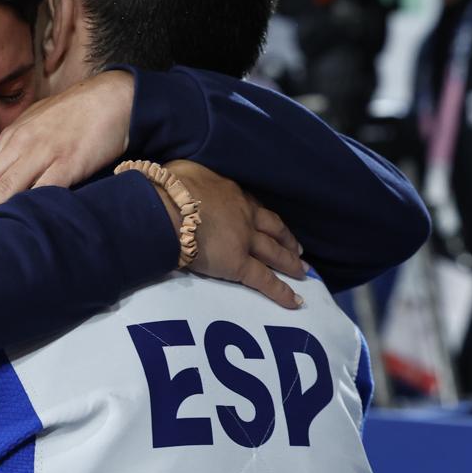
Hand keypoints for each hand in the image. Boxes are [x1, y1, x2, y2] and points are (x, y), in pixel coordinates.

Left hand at [0, 70, 134, 218]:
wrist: (114, 97)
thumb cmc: (77, 116)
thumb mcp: (39, 132)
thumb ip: (19, 155)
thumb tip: (1, 183)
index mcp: (12, 142)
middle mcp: (21, 147)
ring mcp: (44, 153)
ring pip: (5, 189)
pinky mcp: (69, 161)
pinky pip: (45, 189)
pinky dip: (27, 208)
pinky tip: (13, 229)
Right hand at [166, 160, 306, 308]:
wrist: (168, 207)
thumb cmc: (170, 188)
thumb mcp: (186, 171)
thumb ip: (194, 178)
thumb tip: (187, 180)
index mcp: (232, 194)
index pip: (254, 206)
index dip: (265, 217)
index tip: (272, 224)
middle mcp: (245, 217)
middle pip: (273, 229)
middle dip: (287, 240)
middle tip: (300, 251)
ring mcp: (245, 241)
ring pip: (274, 253)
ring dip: (290, 263)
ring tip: (303, 272)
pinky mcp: (239, 264)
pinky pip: (263, 280)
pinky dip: (281, 291)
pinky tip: (294, 301)